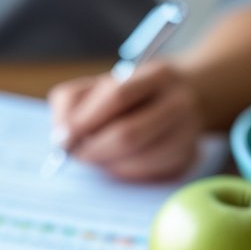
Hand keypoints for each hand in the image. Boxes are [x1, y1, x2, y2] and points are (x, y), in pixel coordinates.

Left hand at [47, 60, 202, 180]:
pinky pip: (146, 175)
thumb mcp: (105, 81)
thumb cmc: (136, 92)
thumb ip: (75, 101)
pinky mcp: (188, 159)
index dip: (84, 120)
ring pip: (136, 161)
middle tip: (74, 154)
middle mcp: (179, 103)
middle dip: (92, 150)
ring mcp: (188, 134)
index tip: (61, 137)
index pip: (118, 96)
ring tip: (96, 155)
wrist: (189, 97)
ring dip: (106, 164)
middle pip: (128, 135)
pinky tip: (118, 161)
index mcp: (158, 75)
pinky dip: (123, 172)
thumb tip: (61, 138)